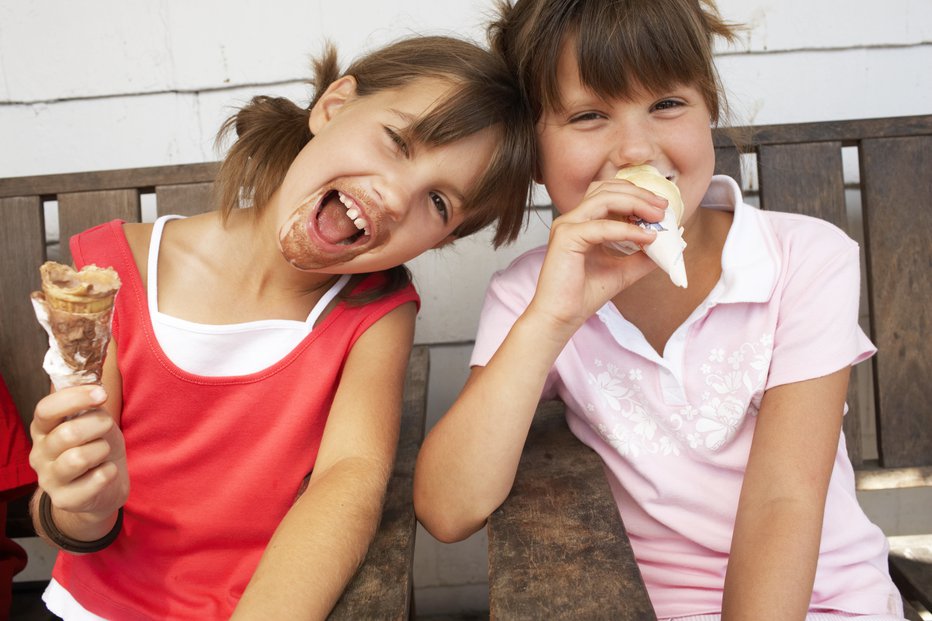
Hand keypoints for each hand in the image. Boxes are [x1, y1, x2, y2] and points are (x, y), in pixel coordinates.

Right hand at [30, 385, 128, 520]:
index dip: (74, 398)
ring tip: (102, 452)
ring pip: (78, 458)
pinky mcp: (65, 500)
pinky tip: (105, 472)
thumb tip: (94, 384)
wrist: (105, 486)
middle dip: (98, 425)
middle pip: (67, 433)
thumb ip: (89, 404)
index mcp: (43, 429)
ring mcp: (48, 479)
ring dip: (101, 450)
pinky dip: (109, 472)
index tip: (101, 394)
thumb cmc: (97, 446)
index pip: (45, 409)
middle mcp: (39, 454)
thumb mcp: (94, 420)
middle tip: (107, 428)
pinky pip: (96, 480)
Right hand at [528, 178, 664, 333]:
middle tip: (664, 207)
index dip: (637, 195)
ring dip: (635, 203)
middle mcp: (573, 219)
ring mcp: (567, 225)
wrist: (561, 317)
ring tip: (657, 215)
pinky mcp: (566, 237)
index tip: (662, 207)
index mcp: (583, 223)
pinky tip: (645, 236)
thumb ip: (642, 256)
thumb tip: (669, 245)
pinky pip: (602, 226)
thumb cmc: (582, 296)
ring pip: (604, 198)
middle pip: (608, 189)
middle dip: (640, 194)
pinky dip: (627, 230)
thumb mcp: (622, 271)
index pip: (610, 194)